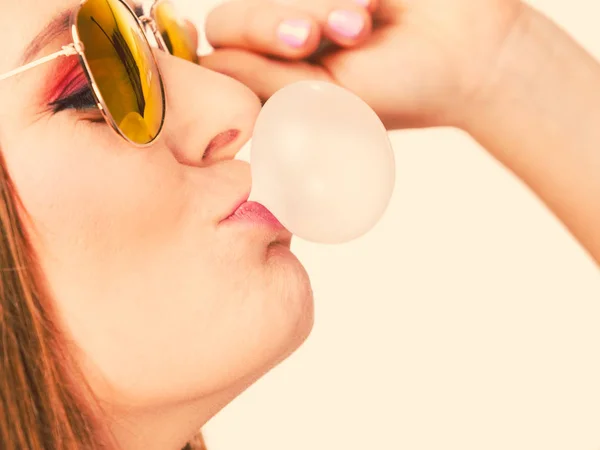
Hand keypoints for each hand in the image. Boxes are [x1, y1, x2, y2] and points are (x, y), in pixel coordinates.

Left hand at [201, 0, 524, 128]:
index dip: (235, 57)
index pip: (224, 59)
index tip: (274, 64)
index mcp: (281, 77)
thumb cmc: (403, 89)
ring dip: (311, 3)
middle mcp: (287, 35)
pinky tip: (374, 2)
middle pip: (235, 18)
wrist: (472, 53)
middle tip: (313, 38)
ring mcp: (307, 3)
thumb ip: (264, 83)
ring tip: (363, 19)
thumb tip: (207, 64)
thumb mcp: (328, 99)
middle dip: (272, 25)